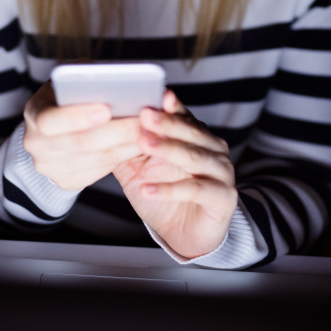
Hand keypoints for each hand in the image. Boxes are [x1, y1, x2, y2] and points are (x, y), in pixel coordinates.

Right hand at [23, 80, 141, 191]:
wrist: (54, 124)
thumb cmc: (69, 94)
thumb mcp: (71, 78)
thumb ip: (87, 77)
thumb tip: (116, 80)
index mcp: (34, 112)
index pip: (50, 120)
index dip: (78, 117)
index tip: (107, 109)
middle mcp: (36, 143)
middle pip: (80, 143)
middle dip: (117, 131)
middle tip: (144, 120)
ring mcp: (49, 166)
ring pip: (96, 160)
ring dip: (127, 146)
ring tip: (150, 131)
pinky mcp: (65, 180)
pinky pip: (99, 172)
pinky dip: (122, 157)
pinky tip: (138, 144)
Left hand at [114, 90, 237, 258]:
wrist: (185, 234)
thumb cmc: (165, 194)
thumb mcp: (139, 168)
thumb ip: (128, 146)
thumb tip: (106, 123)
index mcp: (196, 136)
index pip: (183, 116)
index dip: (171, 107)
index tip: (157, 96)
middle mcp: (213, 149)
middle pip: (190, 132)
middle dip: (166, 123)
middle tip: (146, 115)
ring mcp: (222, 172)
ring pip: (194, 157)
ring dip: (168, 149)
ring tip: (144, 143)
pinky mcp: (224, 197)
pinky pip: (195, 190)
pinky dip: (169, 190)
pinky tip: (147, 189)